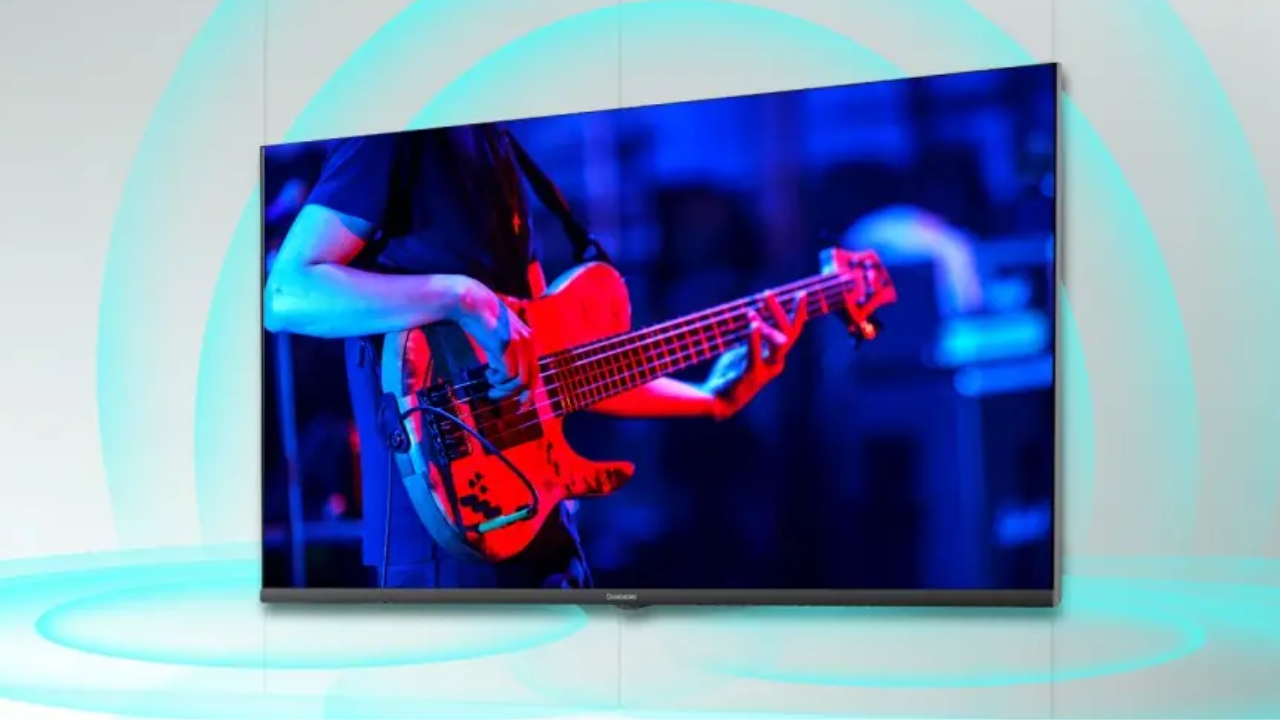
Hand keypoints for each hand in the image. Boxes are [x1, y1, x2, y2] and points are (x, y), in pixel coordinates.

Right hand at [451, 277, 537, 403]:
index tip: (522, 403)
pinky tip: (488, 373)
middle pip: (530, 379)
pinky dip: (497, 379)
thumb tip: (508, 377)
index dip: (529, 390)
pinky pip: (507, 374)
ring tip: (491, 387)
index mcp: (529, 340)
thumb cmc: (483, 322)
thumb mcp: (501, 339)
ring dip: (503, 389)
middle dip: (520, 395)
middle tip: (508, 403)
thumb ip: (509, 354)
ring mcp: (519, 344)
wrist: (473, 304)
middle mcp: (528, 342)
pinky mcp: (506, 346)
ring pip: (519, 380)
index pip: (535, 371)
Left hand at [701, 291, 807, 420]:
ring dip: (768, 326)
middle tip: (766, 294)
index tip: (800, 294)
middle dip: (780, 312)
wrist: (718, 399)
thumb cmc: (732, 373)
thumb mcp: (745, 350)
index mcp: (776, 355)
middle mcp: (776, 362)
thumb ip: (754, 336)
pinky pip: (756, 355)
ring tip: (752, 313)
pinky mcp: (752, 375)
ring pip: (779, 344)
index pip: (793, 331)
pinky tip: (753, 325)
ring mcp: (766, 370)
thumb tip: (756, 313)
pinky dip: (755, 340)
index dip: (798, 313)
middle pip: (788, 334)